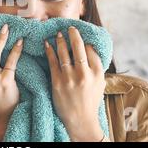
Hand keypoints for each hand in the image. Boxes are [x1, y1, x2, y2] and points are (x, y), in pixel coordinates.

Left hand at [44, 26, 105, 141]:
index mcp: (97, 73)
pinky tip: (47, 44)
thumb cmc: (90, 101)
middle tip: (70, 27)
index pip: (91, 50)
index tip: (80, 34)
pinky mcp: (57, 82)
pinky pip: (52, 62)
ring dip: (60, 41)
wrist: (80, 120)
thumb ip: (96, 66)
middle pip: (78, 48)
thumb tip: (90, 47)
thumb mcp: (100, 83)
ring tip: (58, 34)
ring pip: (64, 53)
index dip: (85, 41)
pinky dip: (49, 51)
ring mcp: (70, 78)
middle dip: (73, 35)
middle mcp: (84, 74)